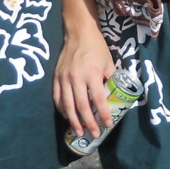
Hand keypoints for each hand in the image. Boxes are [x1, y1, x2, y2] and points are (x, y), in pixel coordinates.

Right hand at [53, 22, 114, 138]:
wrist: (79, 34)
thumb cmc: (97, 48)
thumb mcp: (108, 62)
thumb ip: (110, 79)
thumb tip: (114, 95)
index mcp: (93, 74)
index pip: (99, 99)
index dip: (103, 114)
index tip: (107, 125)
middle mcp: (77, 78)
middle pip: (82, 106)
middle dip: (88, 123)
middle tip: (93, 134)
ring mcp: (64, 79)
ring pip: (67, 106)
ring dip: (73, 121)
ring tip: (79, 132)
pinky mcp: (56, 78)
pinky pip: (57, 98)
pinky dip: (62, 110)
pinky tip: (68, 117)